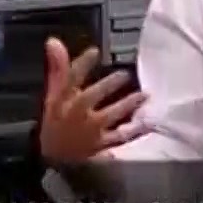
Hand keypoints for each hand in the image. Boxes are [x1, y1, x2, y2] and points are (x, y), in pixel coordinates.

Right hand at [39, 38, 146, 165]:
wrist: (56, 160)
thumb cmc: (57, 123)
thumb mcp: (53, 97)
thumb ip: (58, 69)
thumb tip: (54, 42)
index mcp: (62, 101)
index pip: (69, 79)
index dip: (81, 65)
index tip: (94, 51)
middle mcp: (76, 114)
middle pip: (91, 97)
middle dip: (107, 85)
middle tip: (124, 74)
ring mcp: (90, 130)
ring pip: (109, 115)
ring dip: (127, 105)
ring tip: (143, 94)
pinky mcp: (102, 144)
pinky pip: (120, 136)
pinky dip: (135, 130)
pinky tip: (148, 122)